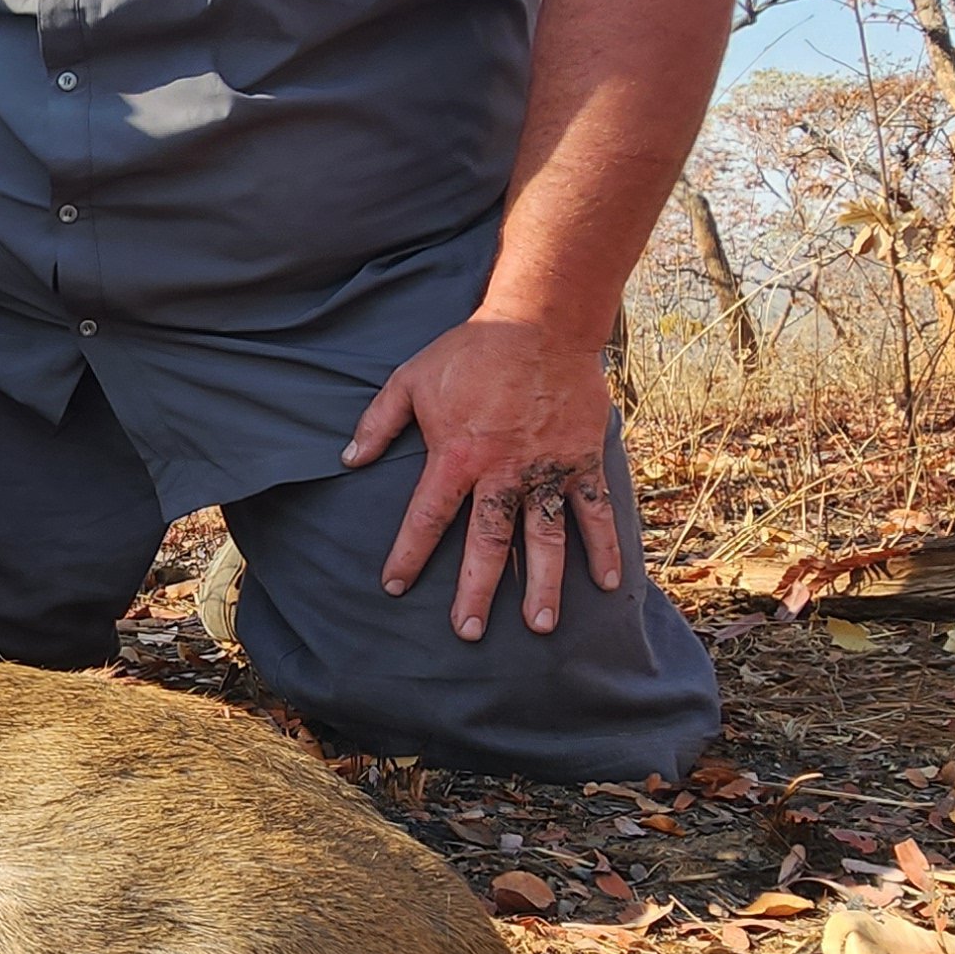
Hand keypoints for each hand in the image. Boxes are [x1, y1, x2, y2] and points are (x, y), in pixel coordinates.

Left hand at [344, 317, 622, 640]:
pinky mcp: (582, 459)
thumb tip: (347, 460)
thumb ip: (377, 423)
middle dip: (476, 590)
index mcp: (456, 456)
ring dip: (544, 584)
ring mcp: (547, 468)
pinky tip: (607, 584)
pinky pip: (595, 510)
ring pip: (545, 537)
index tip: (393, 586)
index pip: (427, 516)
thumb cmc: (470, 352)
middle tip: (468, 631)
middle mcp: (502, 471)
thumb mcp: (409, 379)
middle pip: (487, 542)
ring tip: (540, 626)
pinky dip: (604, 545)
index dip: (408, 553)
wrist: (540, 322)